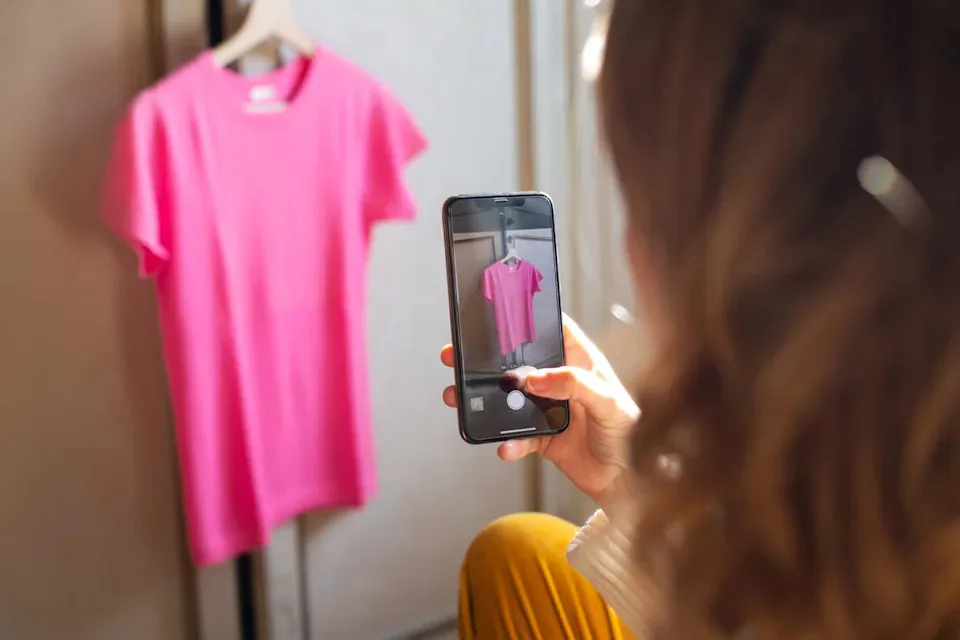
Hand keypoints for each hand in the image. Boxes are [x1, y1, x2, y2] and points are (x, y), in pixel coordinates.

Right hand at [440, 314, 639, 507]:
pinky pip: (516, 437)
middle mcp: (560, 382)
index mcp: (580, 362)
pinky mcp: (542, 438)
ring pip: (508, 399)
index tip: (498, 315)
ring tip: (460, 398)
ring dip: (483, 399)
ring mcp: (548, 409)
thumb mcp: (609, 402)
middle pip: (518, 363)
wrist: (627, 481)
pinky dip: (507, 442)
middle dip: (487, 360)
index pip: (552, 331)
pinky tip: (504, 447)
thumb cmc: (631, 434)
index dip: (527, 321)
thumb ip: (575, 385)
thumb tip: (537, 378)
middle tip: (459, 357)